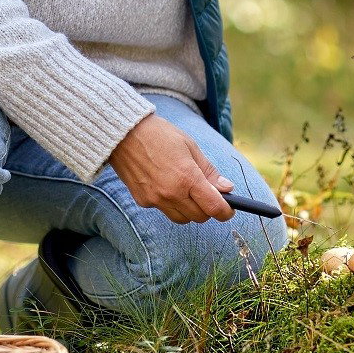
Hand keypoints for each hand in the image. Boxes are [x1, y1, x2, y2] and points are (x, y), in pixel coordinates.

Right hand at [107, 114, 234, 223]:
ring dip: (190, 210)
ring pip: (182, 219)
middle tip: (207, 195)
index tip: (229, 209)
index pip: (214, 207)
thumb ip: (209, 171)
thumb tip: (227, 188)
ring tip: (186, 190)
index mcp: (187, 177)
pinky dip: (171, 204)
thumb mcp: (190, 147)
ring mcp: (155, 199)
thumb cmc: (160, 135)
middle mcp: (172, 193)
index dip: (225, 211)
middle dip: (208, 209)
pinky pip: (164, 210)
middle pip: (200, 217)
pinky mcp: (143, 201)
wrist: (124, 134)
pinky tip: (166, 186)